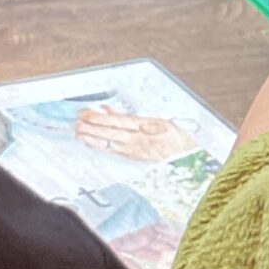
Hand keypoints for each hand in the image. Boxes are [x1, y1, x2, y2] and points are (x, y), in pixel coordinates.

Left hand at [73, 108, 198, 161]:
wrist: (192, 157)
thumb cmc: (178, 137)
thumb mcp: (159, 119)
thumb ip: (130, 114)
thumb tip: (108, 109)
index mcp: (146, 124)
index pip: (116, 120)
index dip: (98, 117)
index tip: (85, 113)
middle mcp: (140, 138)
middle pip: (110, 132)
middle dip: (91, 127)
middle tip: (76, 123)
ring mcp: (137, 150)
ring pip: (110, 143)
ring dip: (92, 138)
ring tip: (79, 134)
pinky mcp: (136, 159)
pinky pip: (115, 152)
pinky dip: (102, 147)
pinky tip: (92, 144)